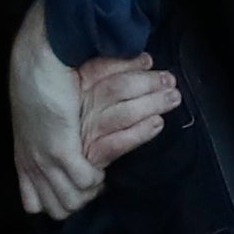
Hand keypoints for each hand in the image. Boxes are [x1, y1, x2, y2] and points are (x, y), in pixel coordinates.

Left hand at [11, 9, 98, 218]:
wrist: (39, 63)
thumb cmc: (39, 84)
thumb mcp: (33, 124)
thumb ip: (39, 145)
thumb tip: (47, 164)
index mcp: (23, 159)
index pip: (34, 204)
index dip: (57, 203)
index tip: (74, 191)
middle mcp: (32, 165)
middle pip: (57, 208)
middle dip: (78, 202)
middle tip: (93, 185)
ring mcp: (45, 161)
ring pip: (72, 201)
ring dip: (90, 192)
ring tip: (100, 176)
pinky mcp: (62, 152)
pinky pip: (86, 182)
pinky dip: (96, 178)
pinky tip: (102, 165)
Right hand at [75, 55, 178, 173]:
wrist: (61, 172)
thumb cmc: (76, 129)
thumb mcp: (83, 99)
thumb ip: (109, 77)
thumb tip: (145, 61)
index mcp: (75, 92)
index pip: (98, 71)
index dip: (126, 64)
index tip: (149, 60)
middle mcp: (79, 111)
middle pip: (115, 89)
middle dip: (146, 82)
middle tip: (170, 80)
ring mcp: (85, 135)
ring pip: (122, 113)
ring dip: (151, 104)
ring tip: (173, 98)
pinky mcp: (91, 157)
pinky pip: (117, 144)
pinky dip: (139, 133)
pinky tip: (157, 123)